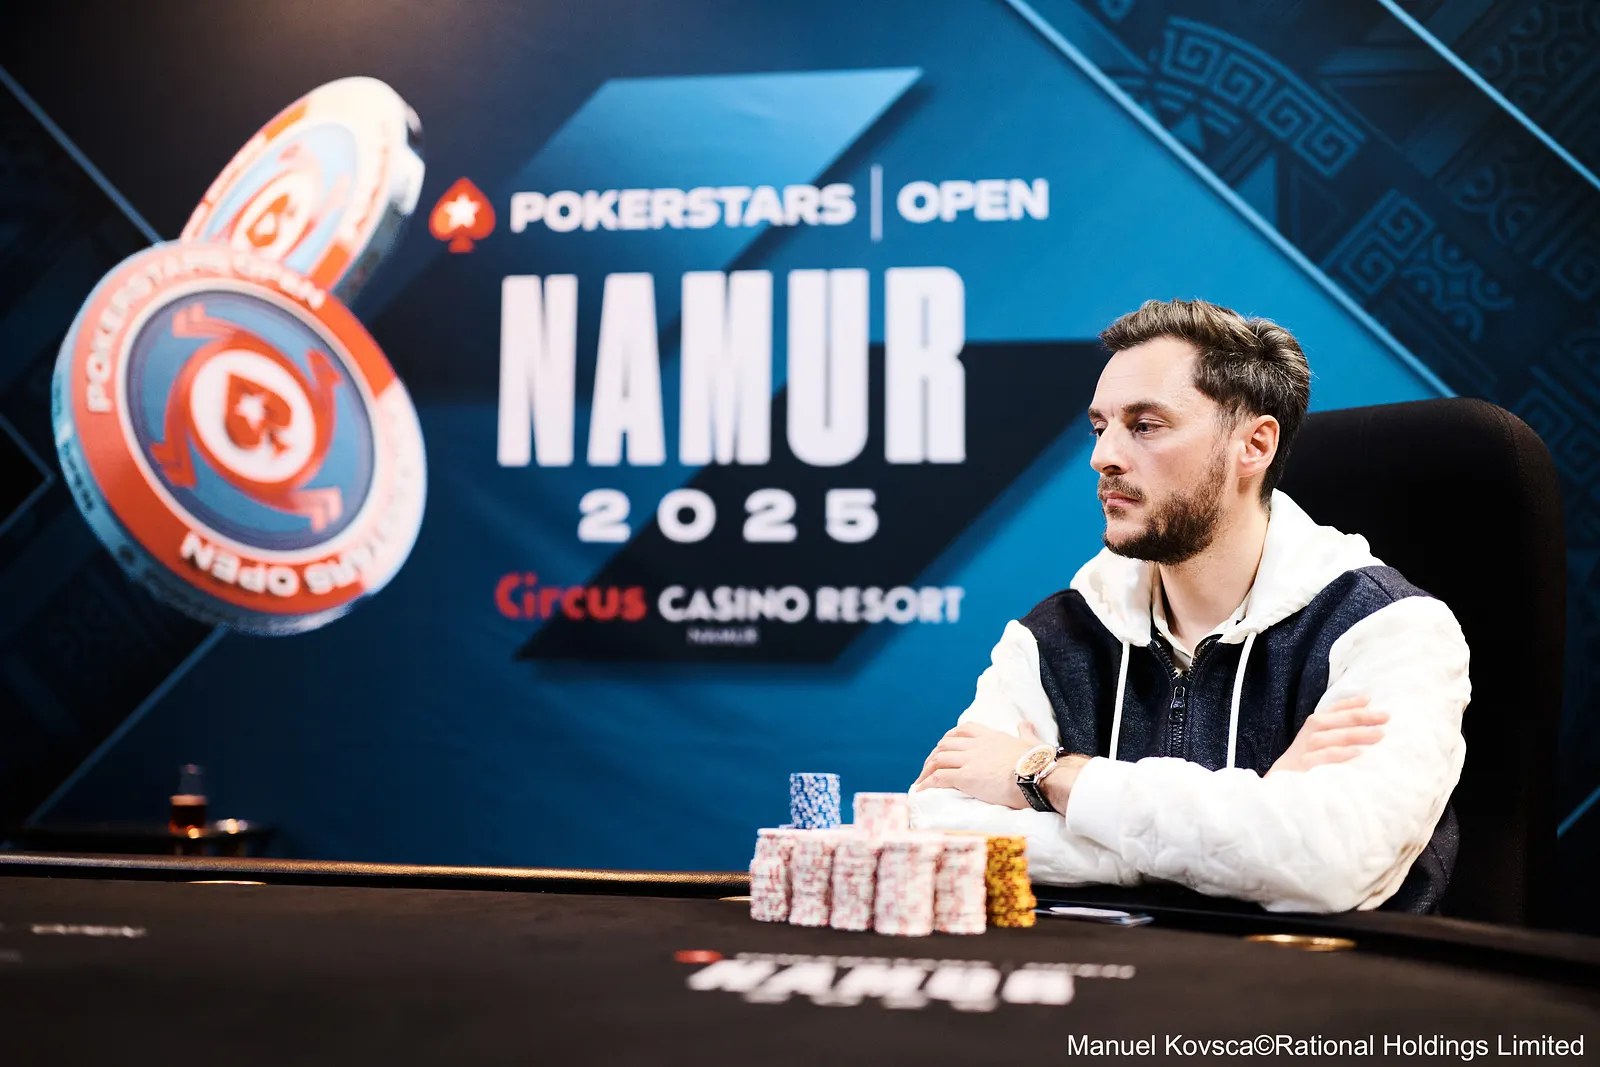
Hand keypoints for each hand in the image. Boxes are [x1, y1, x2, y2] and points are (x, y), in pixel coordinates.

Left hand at [911, 721, 1045, 808]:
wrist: (1038, 775)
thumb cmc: (1039, 763)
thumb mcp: (1031, 741)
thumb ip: (1025, 732)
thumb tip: (1026, 723)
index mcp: (991, 736)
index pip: (964, 729)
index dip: (950, 737)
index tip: (944, 746)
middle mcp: (977, 745)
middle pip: (946, 744)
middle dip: (934, 755)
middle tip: (929, 768)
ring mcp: (970, 760)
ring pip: (939, 759)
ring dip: (927, 770)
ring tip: (921, 781)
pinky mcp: (966, 777)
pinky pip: (939, 778)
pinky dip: (927, 783)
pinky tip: (922, 791)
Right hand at [1267, 697, 1387, 776]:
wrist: (1283, 783)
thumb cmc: (1309, 761)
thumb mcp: (1323, 742)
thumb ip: (1340, 731)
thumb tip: (1372, 724)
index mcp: (1315, 725)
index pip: (1333, 709)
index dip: (1351, 702)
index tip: (1370, 699)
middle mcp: (1310, 734)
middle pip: (1334, 720)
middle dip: (1361, 717)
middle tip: (1385, 717)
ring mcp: (1306, 750)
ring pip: (1330, 737)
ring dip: (1355, 733)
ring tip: (1379, 734)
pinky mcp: (1304, 766)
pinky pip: (1323, 757)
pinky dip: (1340, 754)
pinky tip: (1358, 753)